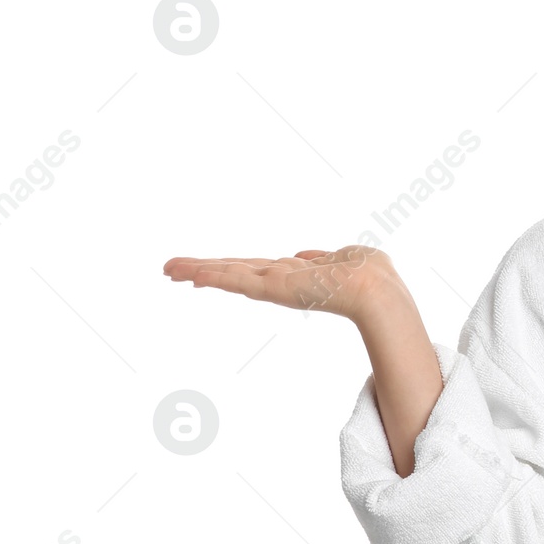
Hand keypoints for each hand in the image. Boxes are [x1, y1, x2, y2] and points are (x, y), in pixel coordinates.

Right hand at [162, 246, 398, 321]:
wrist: (375, 288)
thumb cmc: (368, 272)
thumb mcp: (343, 257)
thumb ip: (320, 258)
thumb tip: (302, 255)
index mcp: (295, 273)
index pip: (254, 268)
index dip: (228, 266)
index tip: (204, 266)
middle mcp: (279, 280)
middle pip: (232, 271)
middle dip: (201, 269)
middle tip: (170, 268)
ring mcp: (275, 285)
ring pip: (228, 274)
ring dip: (198, 270)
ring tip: (169, 269)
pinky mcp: (274, 288)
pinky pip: (237, 280)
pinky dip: (215, 277)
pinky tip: (193, 275)